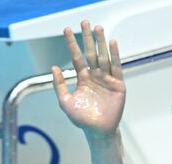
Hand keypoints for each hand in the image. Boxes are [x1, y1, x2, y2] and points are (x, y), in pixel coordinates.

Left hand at [52, 21, 125, 138]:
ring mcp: (107, 79)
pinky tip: (112, 43)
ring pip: (103, 57)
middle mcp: (95, 76)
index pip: (77, 58)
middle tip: (84, 22)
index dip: (72, 44)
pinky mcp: (118, 84)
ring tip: (97, 28)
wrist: (98, 132)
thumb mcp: (66, 102)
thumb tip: (53, 67)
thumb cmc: (82, 119)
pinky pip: (116, 67)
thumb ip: (59, 85)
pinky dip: (114, 55)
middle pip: (90, 53)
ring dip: (101, 42)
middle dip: (87, 38)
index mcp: (83, 80)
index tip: (66, 30)